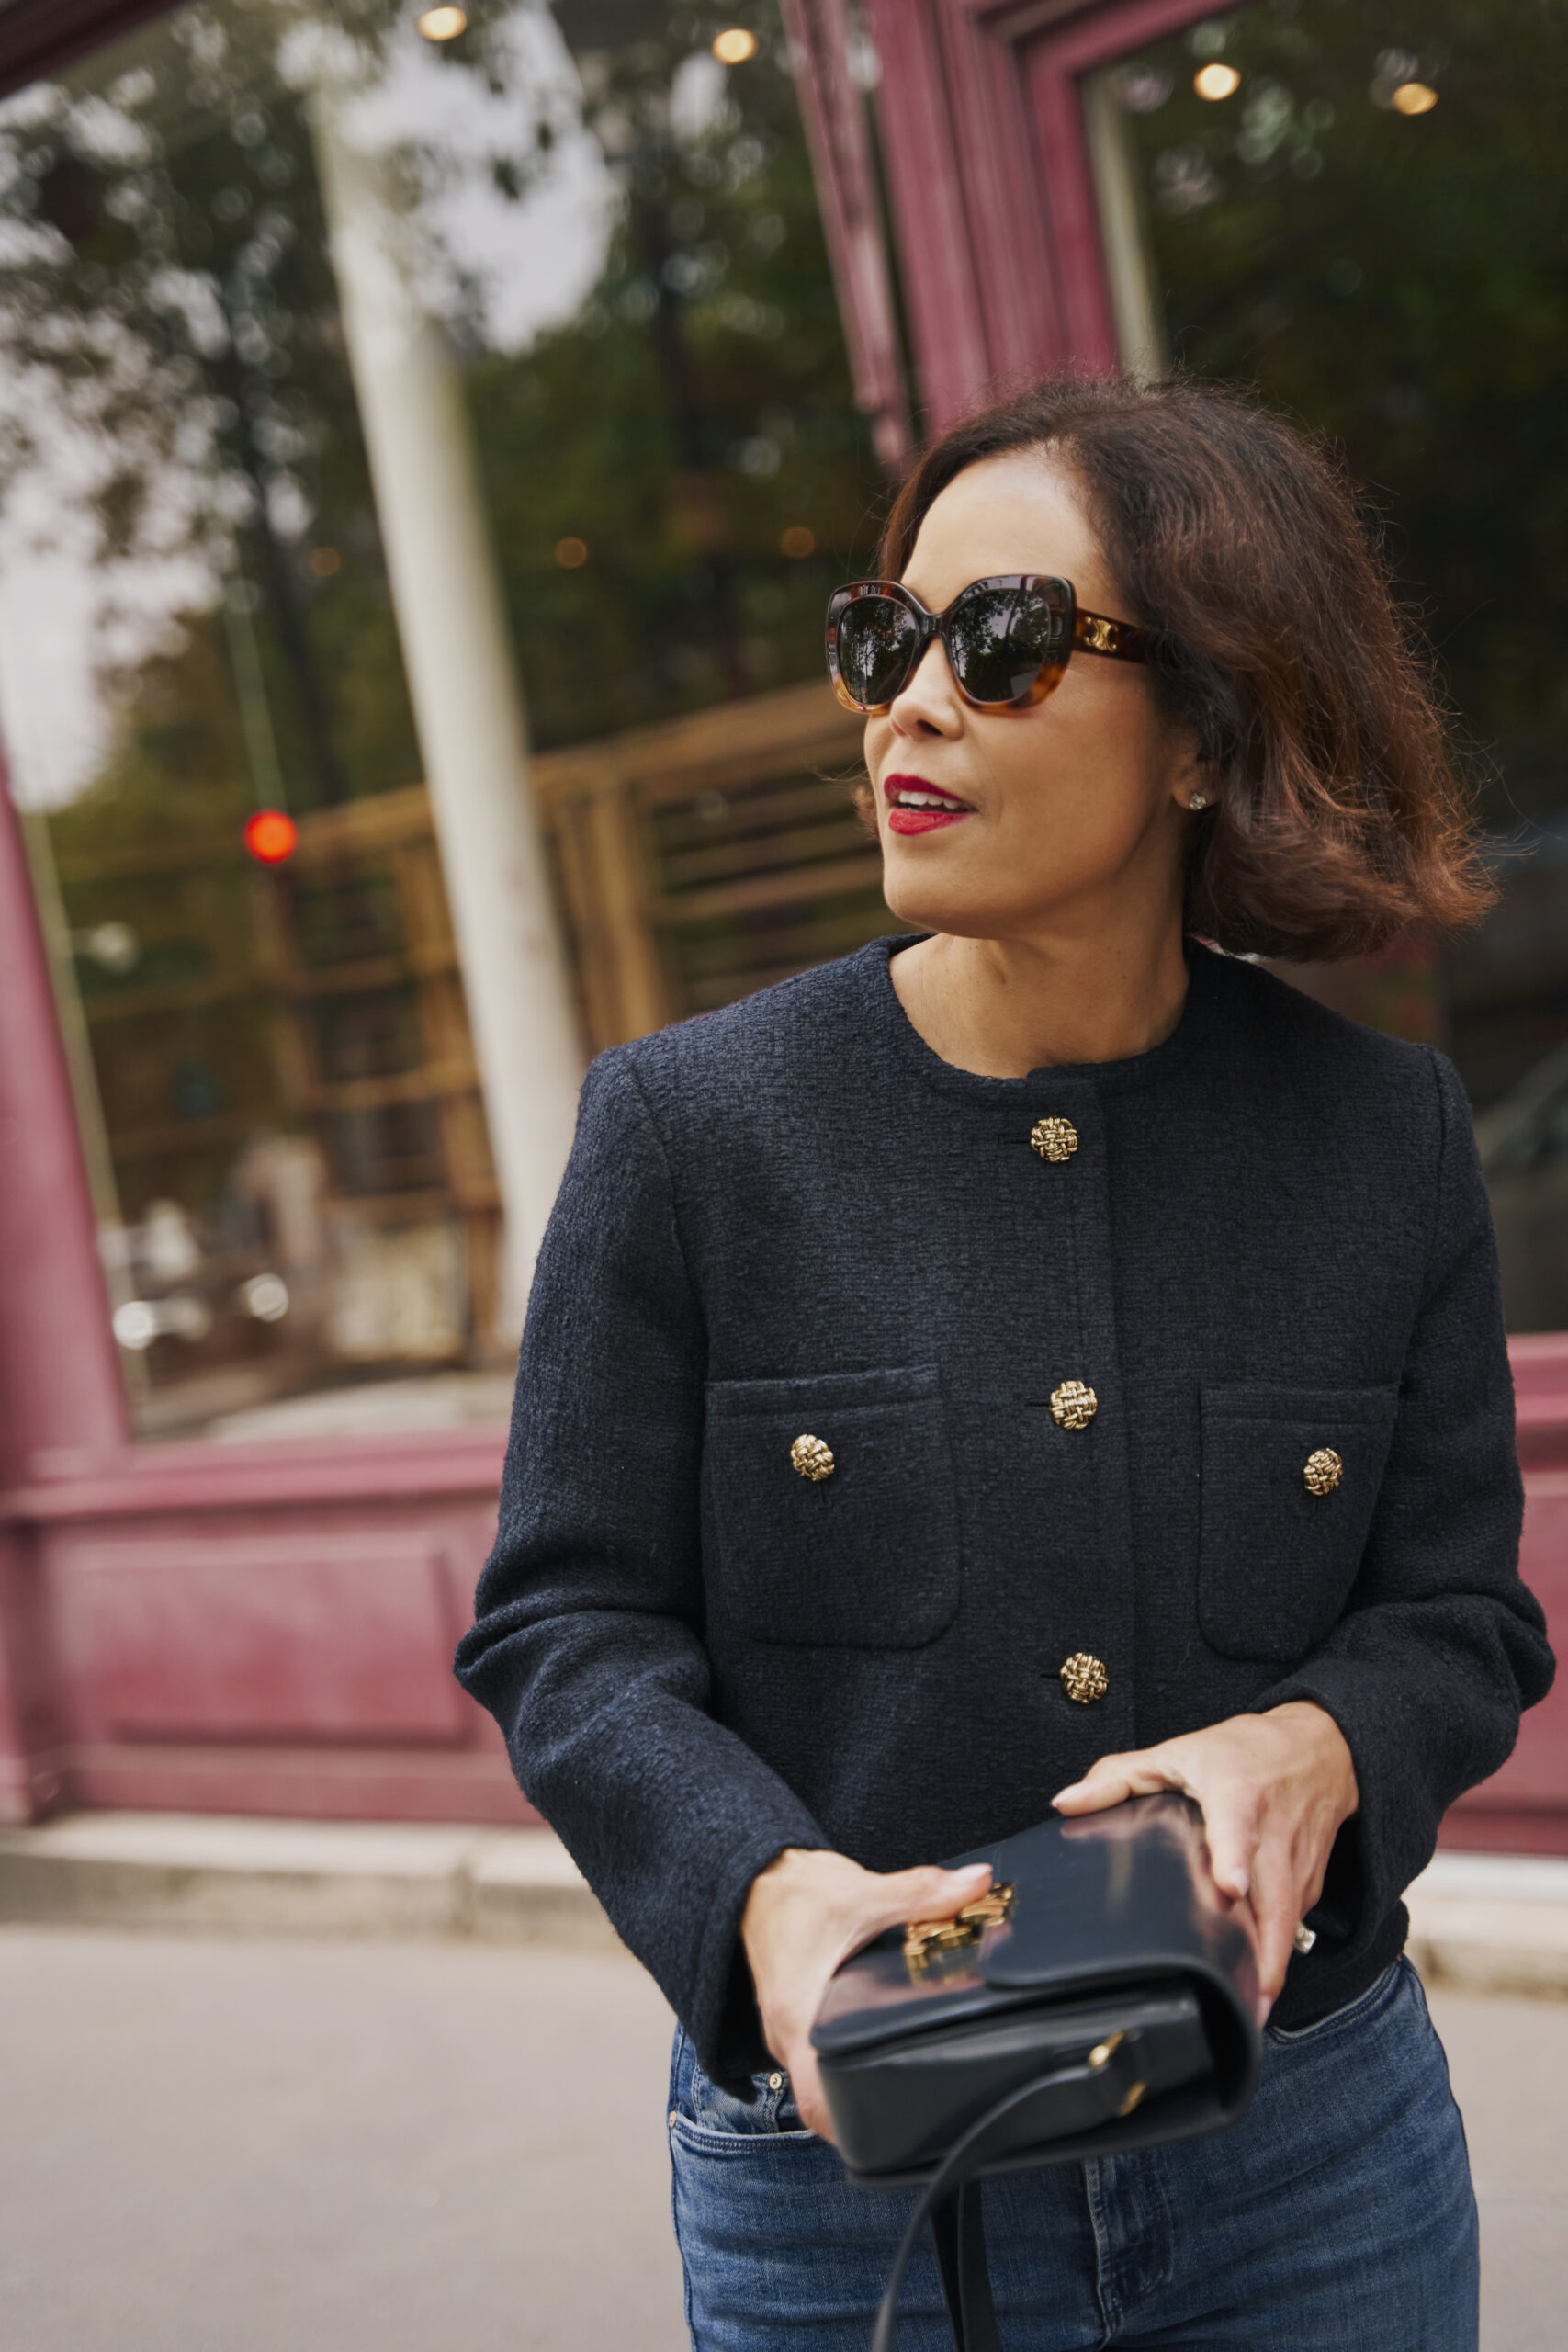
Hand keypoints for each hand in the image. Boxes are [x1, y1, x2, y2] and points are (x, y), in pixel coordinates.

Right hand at [741, 1847, 992, 2140]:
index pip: (816, 2100)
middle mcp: (789, 2035)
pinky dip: (849, 2060)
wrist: (756, 1882)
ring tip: (912, 2082)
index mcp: (798, 2015)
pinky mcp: (798, 2025)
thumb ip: (921, 1892)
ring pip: (823, 2080)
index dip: (850, 2130)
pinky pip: (822, 2057)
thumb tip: (978, 1884)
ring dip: (857, 2085)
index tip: (892, 2136)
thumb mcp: (861, 1892)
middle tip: (923, 2112)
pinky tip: (885, 2045)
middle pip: (824, 2100)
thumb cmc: (797, 1895)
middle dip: (869, 2113)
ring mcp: (790, 2035)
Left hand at [1051, 1702, 1358, 2022]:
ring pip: (1289, 1924)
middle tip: (1246, 1997)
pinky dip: (1278, 1955)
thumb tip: (1065, 1804)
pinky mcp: (1310, 1885)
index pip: (1237, 1828)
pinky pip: (1294, 1926)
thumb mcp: (1177, 1752)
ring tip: (1252, 2010)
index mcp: (1236, 1795)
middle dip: (1264, 1950)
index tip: (1230, 1887)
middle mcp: (1272, 1834)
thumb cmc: (1242, 1752)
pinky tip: (1258, 1984)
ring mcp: (1296, 1864)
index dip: (1234, 1858)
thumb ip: (1118, 1777)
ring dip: (1272, 1967)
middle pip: (1275, 1898)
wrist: (1319, 1749)